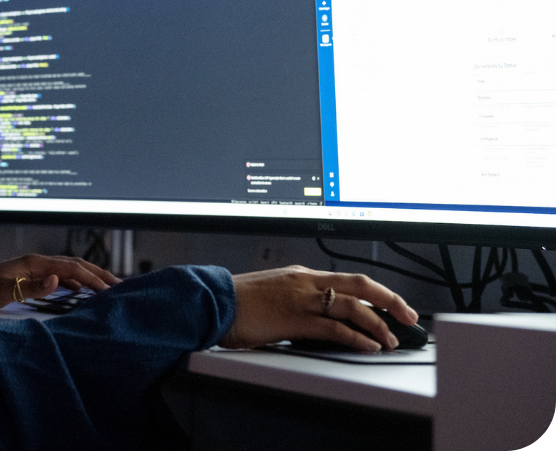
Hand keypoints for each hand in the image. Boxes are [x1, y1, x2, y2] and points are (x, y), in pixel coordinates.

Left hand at [0, 254, 121, 312]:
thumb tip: (57, 280)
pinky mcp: (33, 277)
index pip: (72, 269)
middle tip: (120, 286)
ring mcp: (36, 269)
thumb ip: (31, 286)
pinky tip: (82, 290)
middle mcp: (38, 262)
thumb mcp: (5, 291)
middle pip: (76, 265)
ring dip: (90, 277)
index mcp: (35, 263)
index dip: (92, 279)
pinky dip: (76, 283)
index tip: (110, 290)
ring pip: (71, 270)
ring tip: (107, 287)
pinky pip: (62, 277)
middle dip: (98, 274)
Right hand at [220, 265, 418, 350]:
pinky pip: (335, 328)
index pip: (347, 279)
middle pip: (359, 284)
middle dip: (389, 299)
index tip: (390, 304)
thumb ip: (295, 300)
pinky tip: (369, 346)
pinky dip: (357, 338)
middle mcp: (306, 281)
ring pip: (353, 306)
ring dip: (378, 323)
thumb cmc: (237, 302)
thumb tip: (314, 316)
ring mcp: (302, 299)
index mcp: (301, 274)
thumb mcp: (272, 294)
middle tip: (408, 314)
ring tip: (391, 338)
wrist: (213, 302)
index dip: (375, 292)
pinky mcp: (295, 320)